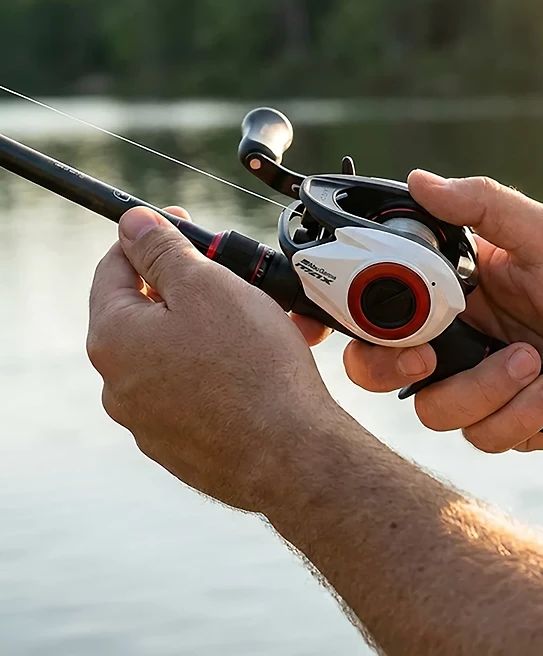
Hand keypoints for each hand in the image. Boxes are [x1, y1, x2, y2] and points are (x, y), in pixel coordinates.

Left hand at [87, 205, 338, 511]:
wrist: (293, 455)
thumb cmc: (253, 367)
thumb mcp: (208, 286)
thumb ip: (163, 250)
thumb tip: (133, 224)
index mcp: (114, 339)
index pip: (114, 268)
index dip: (150, 237)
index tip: (183, 223)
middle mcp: (120, 385)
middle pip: (148, 312)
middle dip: (193, 285)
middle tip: (234, 274)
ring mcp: (150, 421)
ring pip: (179, 352)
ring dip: (215, 327)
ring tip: (265, 320)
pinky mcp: (183, 446)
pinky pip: (197, 391)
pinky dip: (223, 369)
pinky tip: (262, 364)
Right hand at [342, 172, 542, 453]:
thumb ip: (482, 205)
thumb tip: (421, 180)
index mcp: (448, 289)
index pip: (381, 304)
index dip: (363, 319)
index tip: (376, 324)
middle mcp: (450, 337)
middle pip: (378, 367)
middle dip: (393, 369)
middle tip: (429, 361)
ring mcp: (471, 383)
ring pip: (433, 409)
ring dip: (486, 389)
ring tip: (535, 362)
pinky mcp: (496, 420)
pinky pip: (481, 434)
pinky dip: (521, 414)